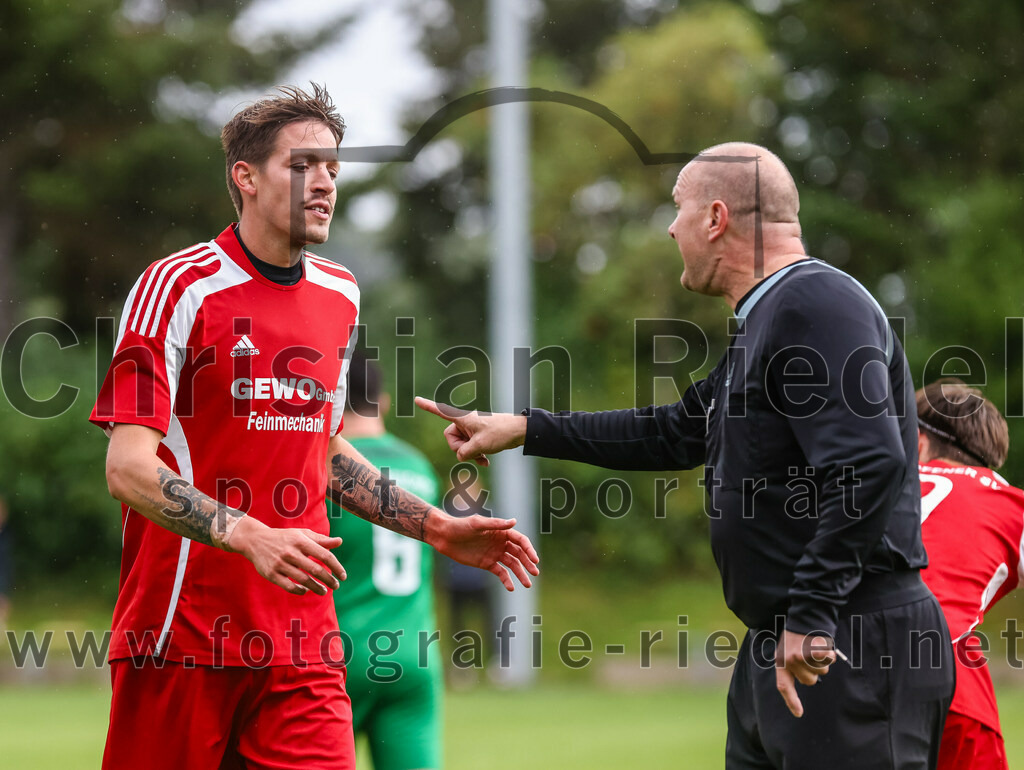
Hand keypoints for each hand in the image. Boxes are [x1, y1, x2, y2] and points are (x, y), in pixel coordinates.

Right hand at [228, 517, 346, 595]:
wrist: (255, 540)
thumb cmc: (284, 537)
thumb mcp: (302, 534)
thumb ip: (321, 540)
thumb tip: (339, 542)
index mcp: (301, 541)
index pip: (324, 555)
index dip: (336, 567)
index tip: (343, 576)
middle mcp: (291, 552)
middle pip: (315, 569)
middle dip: (329, 580)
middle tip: (336, 586)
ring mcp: (280, 564)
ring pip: (303, 580)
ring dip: (316, 587)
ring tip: (324, 591)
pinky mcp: (271, 574)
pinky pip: (288, 586)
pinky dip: (299, 590)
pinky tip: (306, 590)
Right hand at [414, 397, 526, 466]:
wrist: (519, 432)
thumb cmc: (500, 433)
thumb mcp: (480, 445)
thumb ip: (465, 453)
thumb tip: (460, 456)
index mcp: (463, 419)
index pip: (441, 411)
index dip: (428, 406)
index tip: (416, 399)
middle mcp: (465, 423)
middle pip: (451, 439)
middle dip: (461, 449)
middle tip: (475, 450)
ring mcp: (472, 430)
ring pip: (462, 446)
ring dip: (471, 454)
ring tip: (484, 455)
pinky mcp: (479, 437)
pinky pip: (471, 449)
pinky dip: (477, 456)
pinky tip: (486, 462)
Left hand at [427, 513, 539, 590]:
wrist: (444, 536)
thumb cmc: (460, 526)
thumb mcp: (477, 524)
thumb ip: (496, 524)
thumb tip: (514, 521)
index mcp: (501, 531)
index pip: (520, 541)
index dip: (529, 549)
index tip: (534, 560)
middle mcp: (500, 543)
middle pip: (519, 554)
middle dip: (528, 563)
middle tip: (535, 573)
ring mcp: (494, 554)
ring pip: (512, 565)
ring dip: (521, 574)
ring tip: (528, 584)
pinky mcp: (487, 564)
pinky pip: (500, 573)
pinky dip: (507, 580)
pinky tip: (512, 588)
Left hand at [774, 630, 835, 717]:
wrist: (804, 615)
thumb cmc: (798, 634)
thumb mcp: (788, 649)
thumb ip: (794, 665)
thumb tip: (808, 680)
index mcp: (781, 661)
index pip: (783, 686)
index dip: (791, 701)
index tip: (799, 713)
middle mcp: (789, 661)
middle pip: (810, 681)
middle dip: (815, 671)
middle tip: (811, 654)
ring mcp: (799, 657)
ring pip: (821, 672)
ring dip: (823, 661)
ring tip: (815, 647)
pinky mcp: (811, 652)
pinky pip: (827, 662)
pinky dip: (829, 656)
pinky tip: (824, 647)